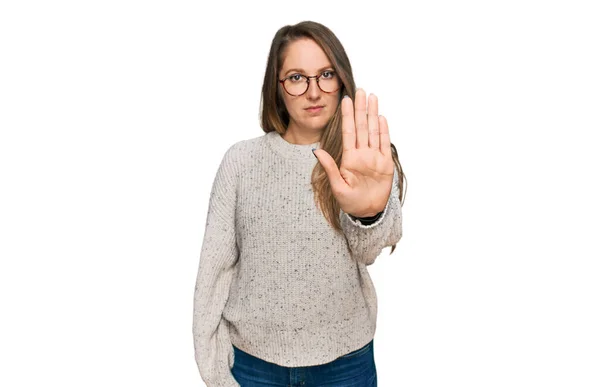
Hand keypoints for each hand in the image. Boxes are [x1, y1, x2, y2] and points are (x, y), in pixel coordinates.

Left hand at [313, 88, 394, 217]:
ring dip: (373, 114)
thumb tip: (316, 151)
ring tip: (372, 97)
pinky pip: (384, 143)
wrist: (367, 212)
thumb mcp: (337, 186)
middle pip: (361, 126)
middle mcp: (362, 154)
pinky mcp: (385, 163)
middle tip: (361, 90)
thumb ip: (329, 167)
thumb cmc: (350, 201)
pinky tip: (381, 117)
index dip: (347, 116)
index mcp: (349, 157)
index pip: (348, 132)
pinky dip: (383, 130)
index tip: (345, 100)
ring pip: (373, 130)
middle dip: (361, 108)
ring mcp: (374, 157)